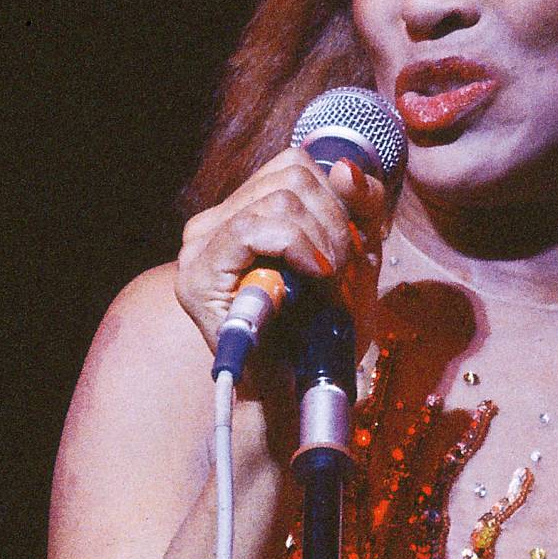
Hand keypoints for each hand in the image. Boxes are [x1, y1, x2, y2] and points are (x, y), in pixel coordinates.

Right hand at [176, 148, 388, 375]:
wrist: (295, 394)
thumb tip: (348, 168)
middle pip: (293, 174)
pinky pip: (255, 227)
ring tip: (328, 280)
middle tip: (342, 269)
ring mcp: (202, 242)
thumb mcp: (358, 261)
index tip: (356, 243)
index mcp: (248, 211)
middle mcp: (218, 219)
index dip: (340, 197)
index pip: (296, 164)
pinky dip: (298, 247)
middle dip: (336, 220)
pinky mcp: (198, 269)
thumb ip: (359, 212)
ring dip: (323, 240)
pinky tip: (315, 275)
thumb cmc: (322, 333)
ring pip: (280, 197)